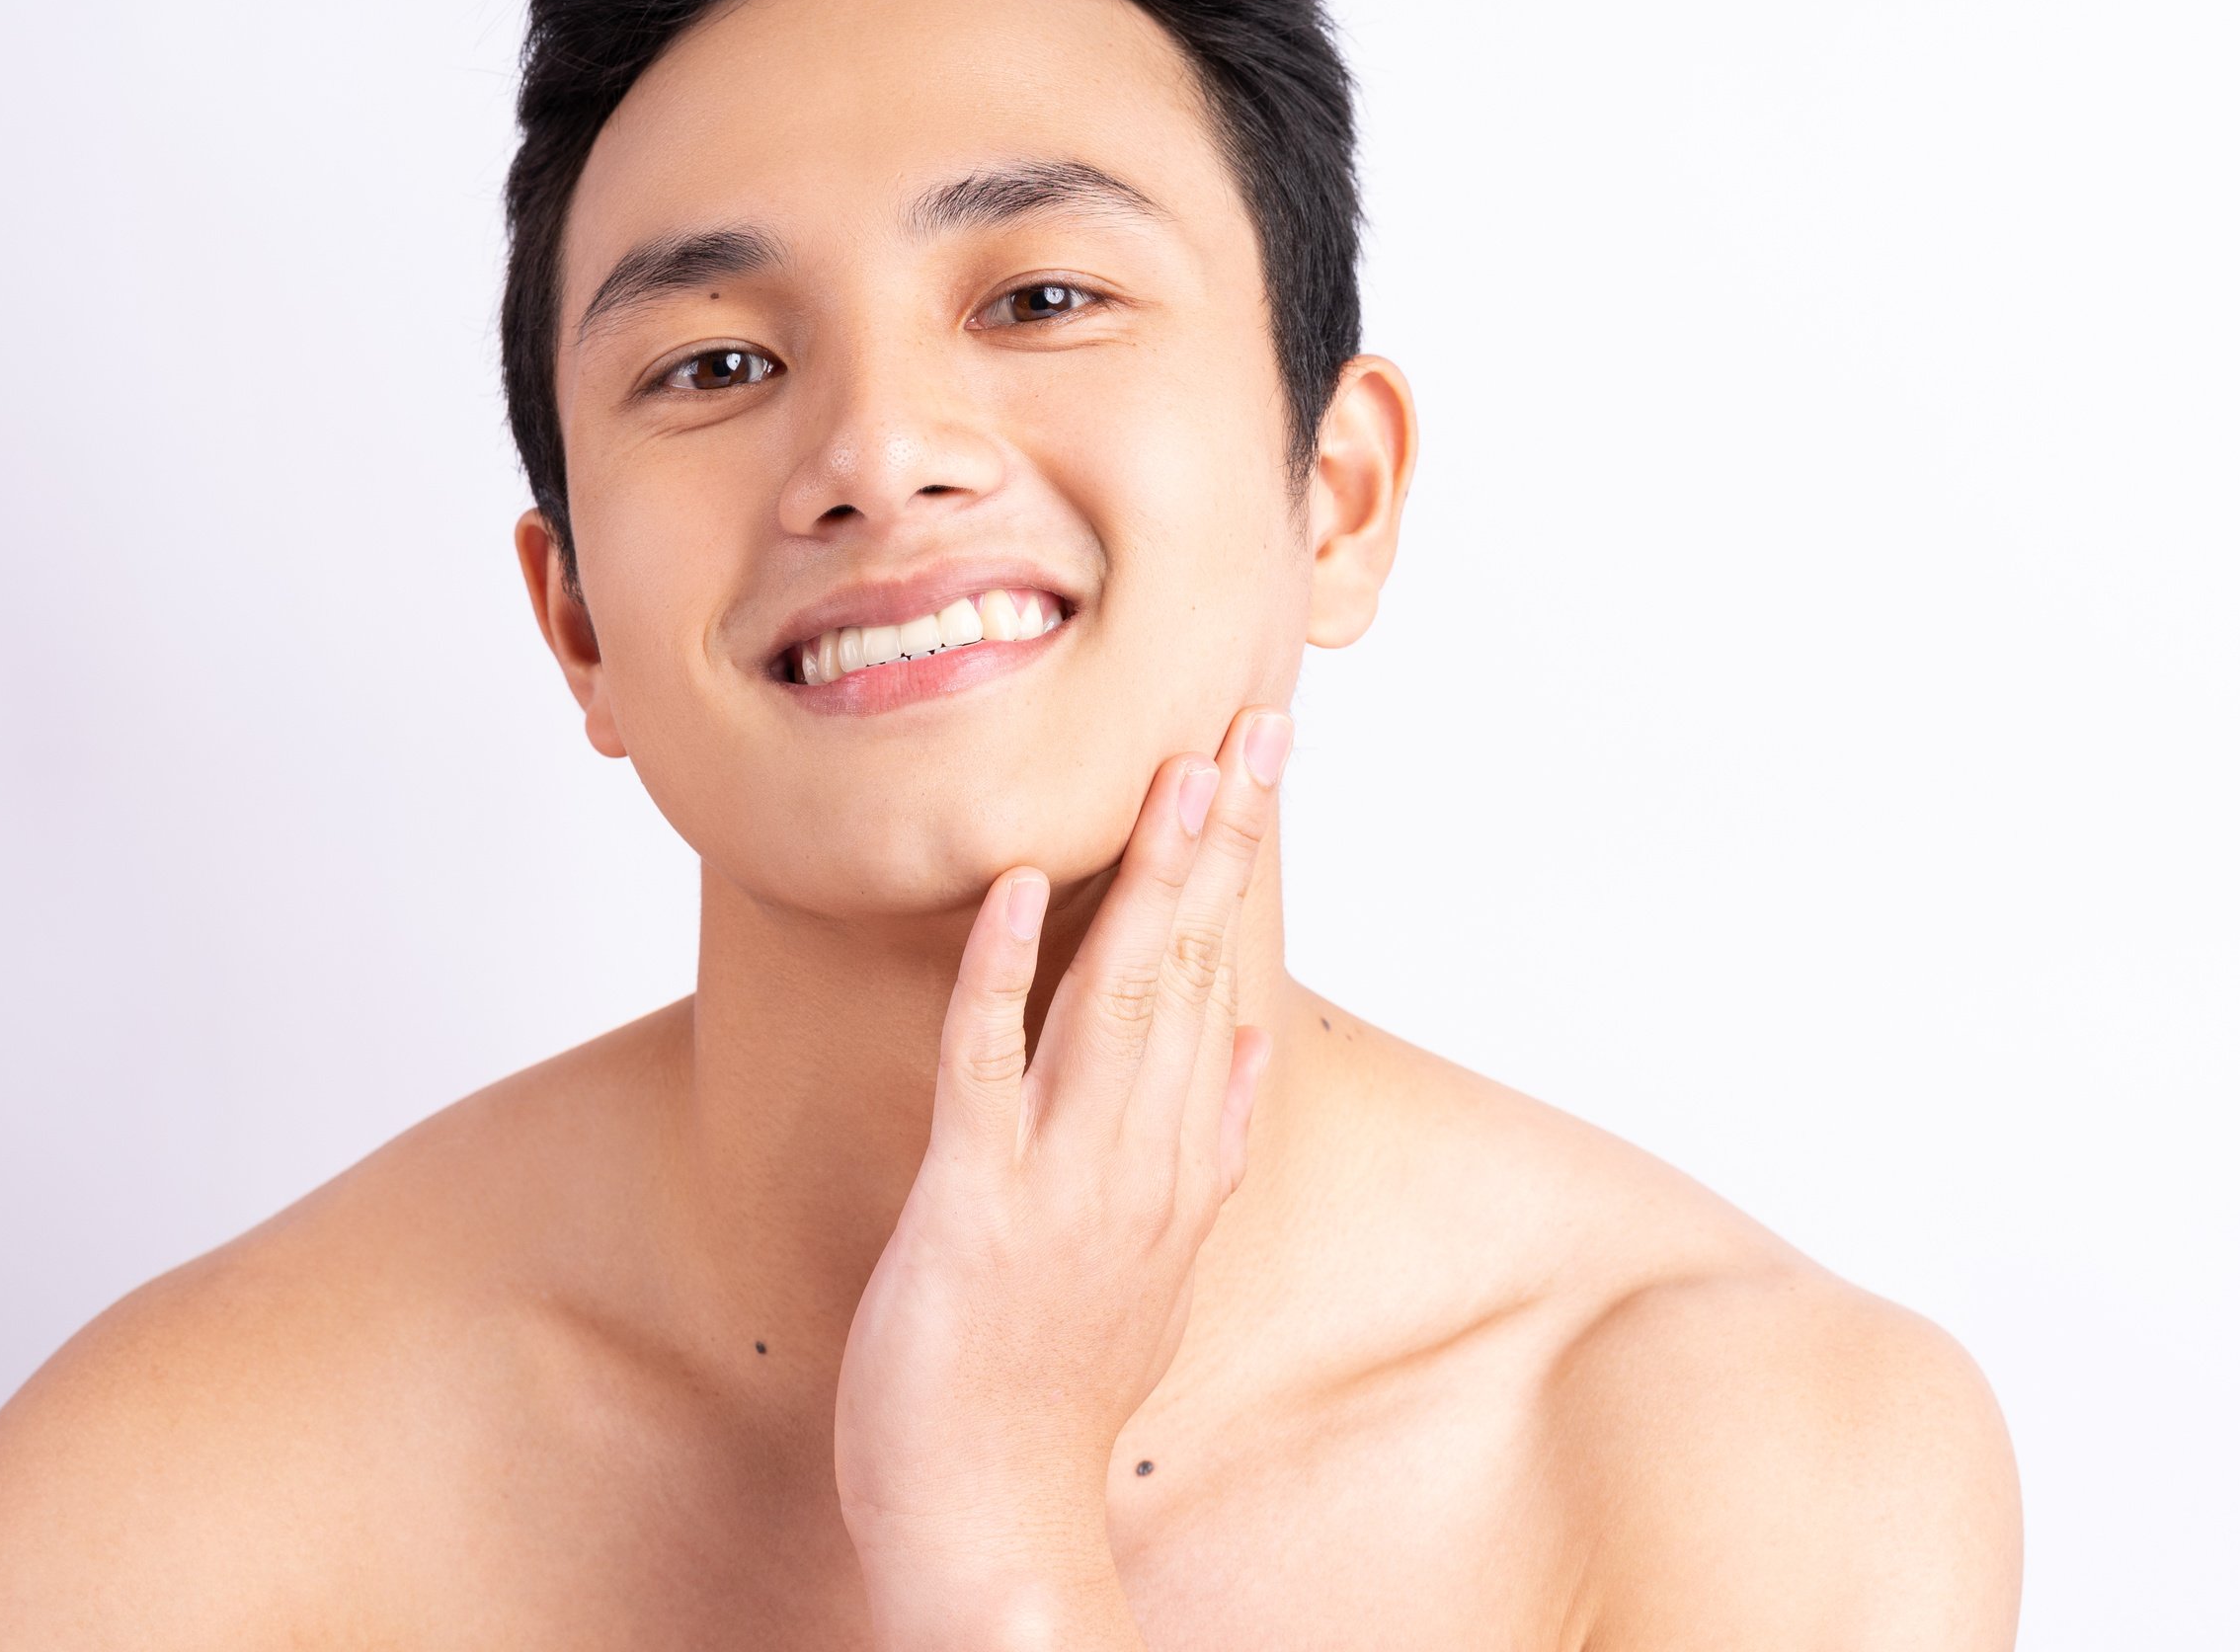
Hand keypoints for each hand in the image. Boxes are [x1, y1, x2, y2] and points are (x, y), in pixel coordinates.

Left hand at [833, 706, 1291, 1650]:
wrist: (993, 1519)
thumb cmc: (1049, 1391)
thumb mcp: (1159, 1265)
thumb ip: (1209, 1145)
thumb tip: (1246, 1042)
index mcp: (1179, 1162)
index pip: (1218, 976)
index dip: (1240, 861)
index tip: (1261, 757)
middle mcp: (1140, 1159)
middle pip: (1187, 968)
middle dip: (1219, 837)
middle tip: (1250, 718)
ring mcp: (1066, 1180)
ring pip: (1117, 1000)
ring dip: (1148, 879)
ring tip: (1180, 767)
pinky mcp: (978, 1206)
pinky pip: (991, 1068)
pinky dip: (1005, 974)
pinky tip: (1019, 887)